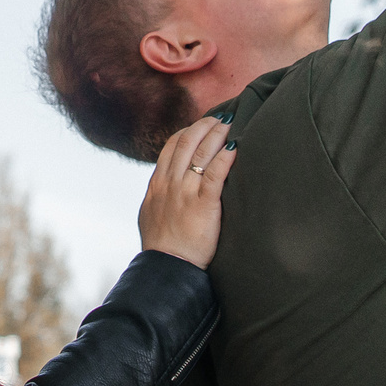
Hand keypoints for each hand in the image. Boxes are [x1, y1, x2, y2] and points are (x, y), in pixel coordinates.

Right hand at [138, 116, 236, 268]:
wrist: (167, 267)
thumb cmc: (162, 247)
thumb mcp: (151, 214)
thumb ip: (158, 196)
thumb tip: (164, 186)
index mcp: (157, 184)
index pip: (171, 146)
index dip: (188, 132)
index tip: (201, 125)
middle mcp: (170, 183)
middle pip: (187, 143)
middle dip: (205, 126)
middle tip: (221, 118)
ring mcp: (185, 192)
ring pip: (201, 153)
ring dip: (217, 135)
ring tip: (231, 124)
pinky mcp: (202, 205)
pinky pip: (215, 174)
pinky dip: (226, 157)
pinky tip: (235, 147)